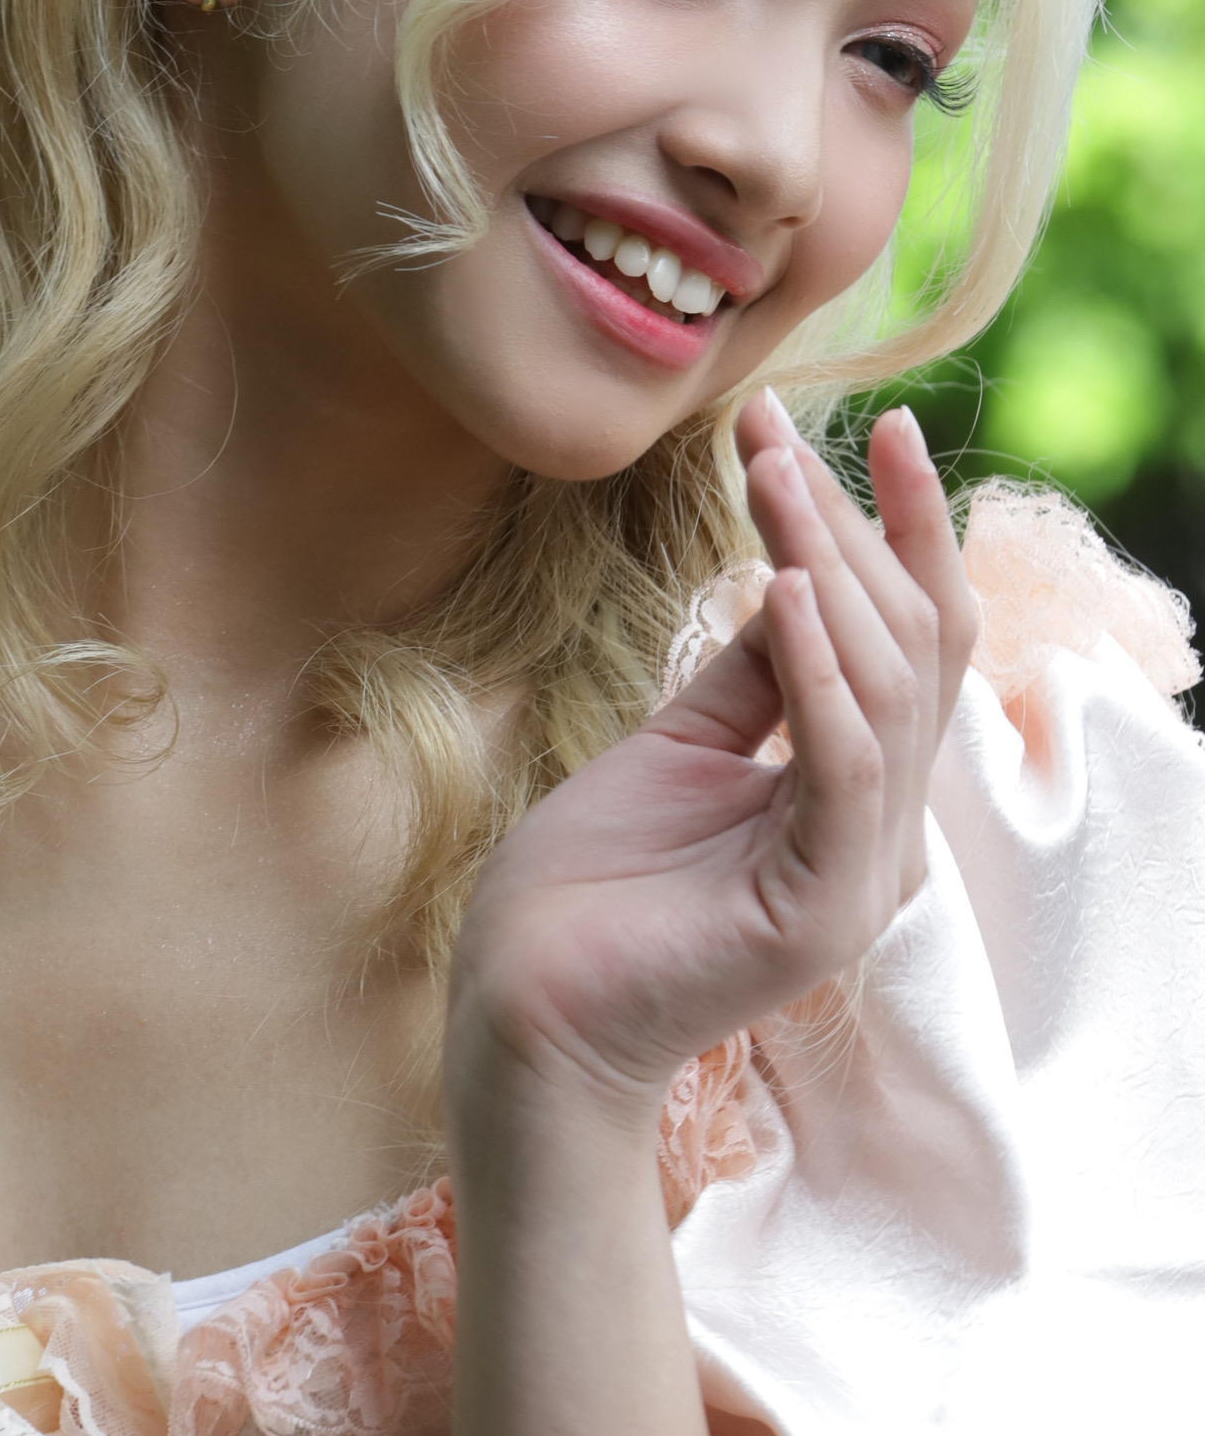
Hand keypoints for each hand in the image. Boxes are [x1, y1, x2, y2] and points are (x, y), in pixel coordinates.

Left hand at [448, 391, 978, 1126]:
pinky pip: (840, 769)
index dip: (894, 532)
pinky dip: (819, 676)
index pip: (913, 641)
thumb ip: (750, 676)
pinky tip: (783, 590)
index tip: (857, 426)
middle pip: (914, 653)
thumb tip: (795, 571)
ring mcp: (859, 877)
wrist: (520, 1010)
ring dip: (830, 574)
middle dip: (854, 529)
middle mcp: (879, 832)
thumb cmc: (584, 891)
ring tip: (775, 482)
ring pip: (888, 695)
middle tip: (782, 433)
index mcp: (854, 792)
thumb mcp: (675, 748)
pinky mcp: (820, 911)